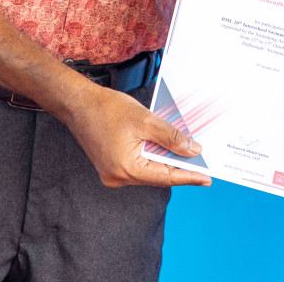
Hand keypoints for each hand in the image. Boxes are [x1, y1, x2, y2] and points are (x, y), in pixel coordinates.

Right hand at [64, 83, 211, 188]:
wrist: (78, 103)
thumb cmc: (107, 109)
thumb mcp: (146, 120)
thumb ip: (171, 138)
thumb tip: (192, 150)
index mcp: (126, 169)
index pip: (166, 177)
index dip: (188, 176)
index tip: (206, 179)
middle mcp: (118, 177)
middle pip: (157, 176)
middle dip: (178, 167)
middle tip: (202, 164)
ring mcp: (112, 174)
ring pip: (147, 170)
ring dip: (164, 160)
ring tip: (185, 153)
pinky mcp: (110, 166)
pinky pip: (137, 165)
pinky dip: (151, 157)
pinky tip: (162, 148)